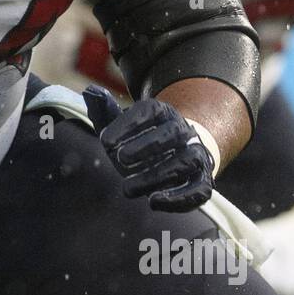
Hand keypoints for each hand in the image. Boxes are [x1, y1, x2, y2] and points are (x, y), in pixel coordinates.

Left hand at [83, 85, 214, 212]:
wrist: (178, 153)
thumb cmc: (141, 140)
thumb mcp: (122, 125)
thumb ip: (105, 111)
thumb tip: (91, 93)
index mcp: (162, 113)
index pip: (149, 111)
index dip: (127, 125)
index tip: (104, 141)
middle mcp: (183, 131)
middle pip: (172, 134)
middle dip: (146, 146)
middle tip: (120, 159)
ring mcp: (196, 155)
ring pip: (186, 161)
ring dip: (157, 176)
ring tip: (128, 188)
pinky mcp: (202, 181)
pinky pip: (199, 189)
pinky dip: (179, 198)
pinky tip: (154, 202)